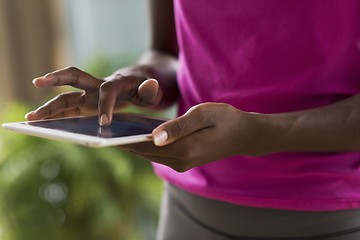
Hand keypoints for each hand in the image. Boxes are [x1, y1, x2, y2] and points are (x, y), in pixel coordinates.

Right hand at [25, 66, 161, 124]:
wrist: (138, 81)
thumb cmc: (145, 86)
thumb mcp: (152, 89)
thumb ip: (151, 89)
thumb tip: (150, 84)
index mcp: (116, 82)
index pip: (108, 91)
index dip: (106, 105)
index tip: (104, 122)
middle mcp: (98, 86)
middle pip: (75, 78)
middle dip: (57, 79)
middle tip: (37, 82)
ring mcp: (90, 95)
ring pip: (66, 97)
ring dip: (49, 106)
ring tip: (30, 119)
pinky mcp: (86, 104)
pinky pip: (68, 109)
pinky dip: (55, 116)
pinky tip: (42, 124)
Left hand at [119, 103, 262, 171]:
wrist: (244, 135)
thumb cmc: (225, 119)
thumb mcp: (203, 115)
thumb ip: (179, 126)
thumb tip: (154, 137)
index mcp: (185, 149)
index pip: (146, 145)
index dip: (124, 138)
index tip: (105, 129)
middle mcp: (181, 161)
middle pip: (144, 151)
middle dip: (125, 140)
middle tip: (105, 126)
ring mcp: (182, 163)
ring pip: (150, 153)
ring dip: (134, 142)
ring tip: (117, 128)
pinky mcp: (184, 160)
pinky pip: (158, 153)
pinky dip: (146, 144)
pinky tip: (138, 131)